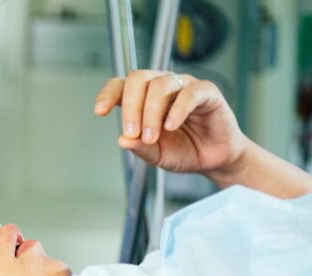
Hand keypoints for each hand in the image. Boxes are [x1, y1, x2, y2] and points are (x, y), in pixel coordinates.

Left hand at [94, 70, 247, 177]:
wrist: (212, 159)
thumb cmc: (183, 150)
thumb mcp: (155, 155)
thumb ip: (139, 148)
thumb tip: (122, 140)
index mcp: (143, 99)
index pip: (120, 86)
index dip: (108, 94)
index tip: (100, 111)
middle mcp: (162, 87)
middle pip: (138, 79)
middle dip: (131, 107)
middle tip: (132, 132)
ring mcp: (184, 86)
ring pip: (161, 84)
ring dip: (151, 111)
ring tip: (151, 137)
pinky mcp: (207, 92)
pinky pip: (190, 92)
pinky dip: (177, 109)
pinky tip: (171, 126)